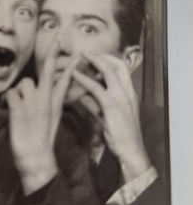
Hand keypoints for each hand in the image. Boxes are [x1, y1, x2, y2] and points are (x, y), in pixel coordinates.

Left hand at [7, 42, 77, 194]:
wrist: (37, 158)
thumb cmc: (41, 140)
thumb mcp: (51, 121)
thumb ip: (51, 104)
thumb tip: (45, 93)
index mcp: (55, 104)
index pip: (65, 80)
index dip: (70, 67)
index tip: (77, 55)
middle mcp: (45, 100)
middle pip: (49, 72)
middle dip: (53, 55)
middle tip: (57, 41)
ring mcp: (33, 103)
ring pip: (24, 83)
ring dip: (18, 92)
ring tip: (17, 106)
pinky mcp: (19, 109)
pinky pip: (10, 93)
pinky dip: (6, 99)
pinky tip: (8, 108)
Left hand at [72, 53, 151, 182]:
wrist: (130, 150)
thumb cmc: (120, 136)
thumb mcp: (106, 117)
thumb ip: (94, 104)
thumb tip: (81, 96)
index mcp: (129, 94)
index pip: (122, 69)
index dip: (108, 60)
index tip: (95, 57)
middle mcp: (128, 92)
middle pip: (117, 64)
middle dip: (101, 56)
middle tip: (86, 53)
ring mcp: (121, 97)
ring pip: (108, 71)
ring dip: (93, 61)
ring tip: (79, 57)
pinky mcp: (112, 105)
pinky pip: (96, 88)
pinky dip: (84, 79)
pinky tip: (74, 75)